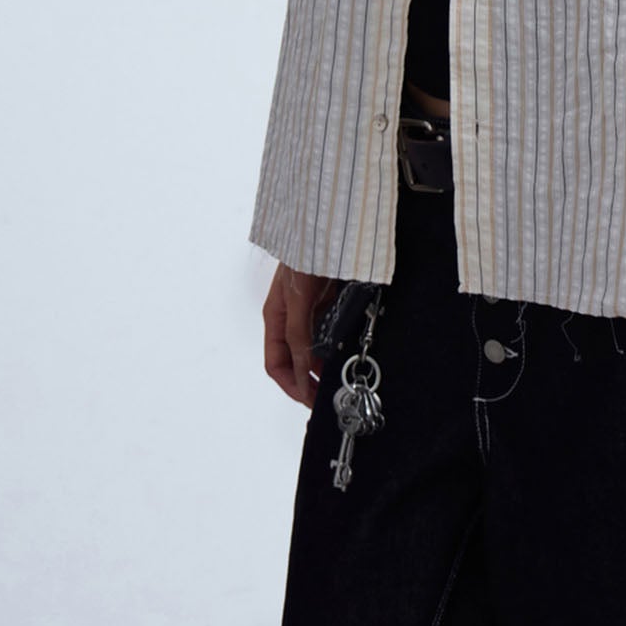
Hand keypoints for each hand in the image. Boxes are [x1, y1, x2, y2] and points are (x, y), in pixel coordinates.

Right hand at [263, 263, 338, 409]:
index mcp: (276, 318)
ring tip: (340, 379)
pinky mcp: (330, 303)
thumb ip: (298, 333)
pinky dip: (338, 347)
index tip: (310, 399)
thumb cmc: (304, 255)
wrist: (328, 225)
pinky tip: (349, 353)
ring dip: (325, 367)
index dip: (292, 385)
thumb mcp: (298, 298)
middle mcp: (291, 318)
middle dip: (310, 381)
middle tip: (329, 395)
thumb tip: (301, 369)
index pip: (276, 364)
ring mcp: (311, 311)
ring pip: (315, 349)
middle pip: (296, 360)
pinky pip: (332, 333)